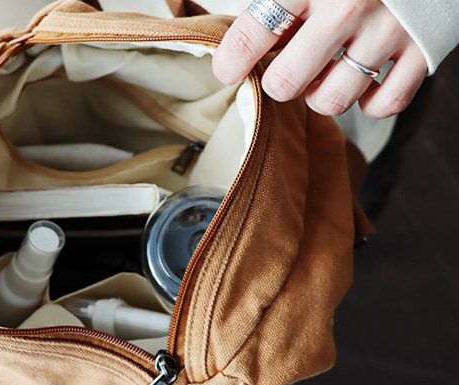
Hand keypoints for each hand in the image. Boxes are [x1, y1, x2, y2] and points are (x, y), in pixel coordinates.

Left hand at [213, 0, 427, 118]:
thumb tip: (234, 42)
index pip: (252, 35)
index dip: (232, 62)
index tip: (230, 69)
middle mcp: (349, 5)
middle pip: (286, 84)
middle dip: (280, 82)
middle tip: (288, 67)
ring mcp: (389, 29)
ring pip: (331, 101)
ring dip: (321, 94)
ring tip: (326, 70)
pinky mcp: (423, 49)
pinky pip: (383, 105)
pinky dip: (369, 102)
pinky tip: (363, 80)